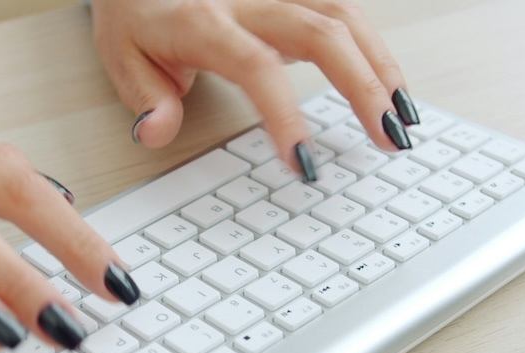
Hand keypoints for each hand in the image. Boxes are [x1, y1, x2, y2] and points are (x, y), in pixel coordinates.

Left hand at [90, 0, 417, 173]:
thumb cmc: (137, 11)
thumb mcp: (122, 54)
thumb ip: (146, 96)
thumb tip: (156, 131)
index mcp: (202, 20)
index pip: (254, 65)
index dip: (284, 114)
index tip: (303, 164)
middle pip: (321, 30)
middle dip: (362, 86)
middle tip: (388, 140)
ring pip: (344, 14)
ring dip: (381, 67)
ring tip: (402, 122)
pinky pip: (344, 10)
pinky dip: (374, 51)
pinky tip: (392, 90)